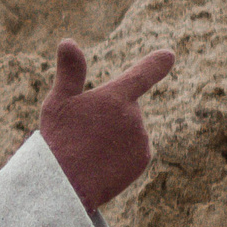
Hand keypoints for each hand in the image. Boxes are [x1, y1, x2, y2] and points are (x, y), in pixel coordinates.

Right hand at [38, 40, 173, 212]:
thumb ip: (70, 71)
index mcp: (115, 97)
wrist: (65, 185)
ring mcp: (141, 139)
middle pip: (124, 109)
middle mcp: (134, 116)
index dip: (156, 64)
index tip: (169, 55)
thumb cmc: (58, 140)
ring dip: (113, 137)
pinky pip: (133, 150)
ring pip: (129, 130)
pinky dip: (119, 155)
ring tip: (89, 152)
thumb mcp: (58, 102)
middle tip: (82, 135)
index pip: (142, 74)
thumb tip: (67, 41)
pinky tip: (100, 164)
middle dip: (108, 117)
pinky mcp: (142, 159)